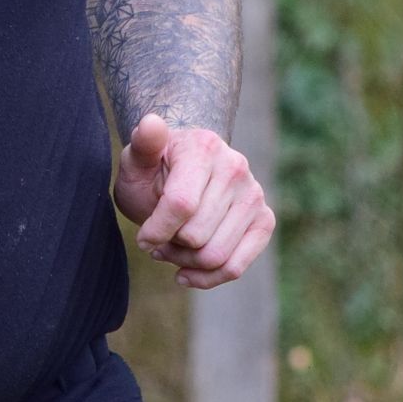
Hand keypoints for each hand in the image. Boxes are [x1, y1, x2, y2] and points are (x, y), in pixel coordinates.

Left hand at [114, 113, 273, 287]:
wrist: (183, 170)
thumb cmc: (154, 169)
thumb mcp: (138, 158)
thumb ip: (142, 144)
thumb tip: (150, 124)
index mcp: (204, 148)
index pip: (181, 205)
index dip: (155, 230)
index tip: (143, 237)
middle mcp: (236, 168)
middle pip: (196, 237)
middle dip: (169, 245)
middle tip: (158, 238)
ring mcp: (254, 195)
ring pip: (215, 256)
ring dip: (184, 262)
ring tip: (172, 247)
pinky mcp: (264, 220)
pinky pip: (236, 267)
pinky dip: (207, 278)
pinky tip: (186, 272)